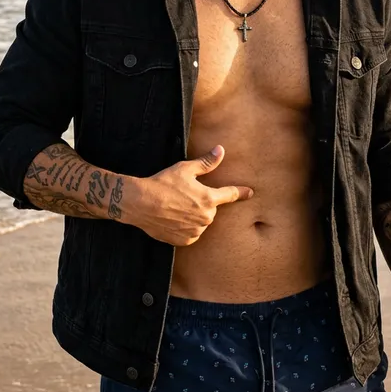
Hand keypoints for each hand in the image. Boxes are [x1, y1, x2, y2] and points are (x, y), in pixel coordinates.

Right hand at [126, 145, 252, 245]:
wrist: (140, 203)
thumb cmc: (163, 183)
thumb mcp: (185, 169)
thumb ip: (206, 162)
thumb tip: (221, 151)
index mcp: (209, 199)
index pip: (230, 194)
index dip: (241, 193)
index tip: (250, 193)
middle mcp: (206, 217)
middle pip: (210, 208)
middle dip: (201, 202)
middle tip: (182, 196)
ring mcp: (195, 231)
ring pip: (201, 222)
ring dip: (193, 216)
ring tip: (175, 207)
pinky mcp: (184, 240)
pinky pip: (191, 234)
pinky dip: (185, 227)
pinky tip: (173, 219)